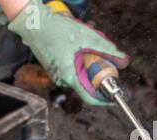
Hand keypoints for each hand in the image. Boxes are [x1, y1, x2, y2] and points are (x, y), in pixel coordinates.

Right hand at [8, 0, 128, 105]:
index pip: (91, 98)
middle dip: (100, 69)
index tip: (115, 98)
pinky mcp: (57, 67)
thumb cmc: (55, 28)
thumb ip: (107, 50)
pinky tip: (81, 42)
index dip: (105, 100)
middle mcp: (63, 79)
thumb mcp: (87, 37)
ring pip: (83, 73)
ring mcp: (59, 74)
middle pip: (89, 82)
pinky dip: (82, 57)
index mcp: (70, 76)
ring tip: (90, 41)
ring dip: (91, 60)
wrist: (32, 21)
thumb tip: (124, 61)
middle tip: (105, 55)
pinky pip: (75, 67)